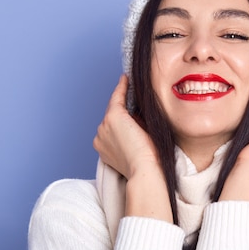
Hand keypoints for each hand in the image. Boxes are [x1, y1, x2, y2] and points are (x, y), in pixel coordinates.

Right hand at [93, 75, 172, 221]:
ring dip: (125, 99)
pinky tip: (127, 79)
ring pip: (116, 108)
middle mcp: (100, 137)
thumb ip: (136, 134)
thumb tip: (142, 117)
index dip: (123, 122)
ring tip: (133, 86)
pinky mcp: (113, 117)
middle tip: (135, 95)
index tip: (131, 113)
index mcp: (104, 148)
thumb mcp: (139, 148)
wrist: (146, 171)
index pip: (113, 129)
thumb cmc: (148, 165)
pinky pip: (117, 97)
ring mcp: (104, 127)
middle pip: (114, 117)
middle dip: (124, 110)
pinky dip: (122, 87)